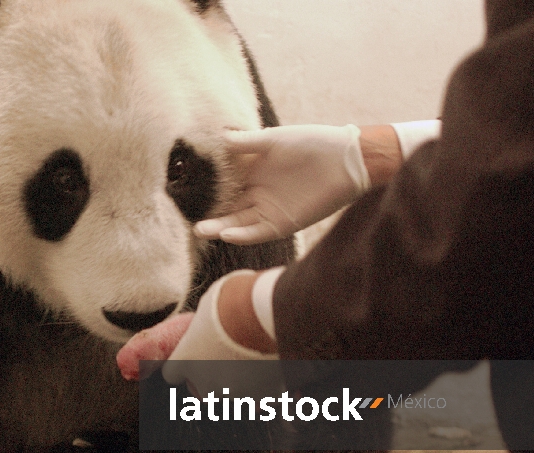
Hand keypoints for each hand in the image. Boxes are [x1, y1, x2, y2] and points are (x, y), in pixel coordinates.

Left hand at [117, 271, 275, 386]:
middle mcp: (206, 383)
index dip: (186, 365)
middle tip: (231, 358)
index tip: (197, 357)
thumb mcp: (210, 303)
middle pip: (203, 390)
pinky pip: (263, 398)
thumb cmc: (236, 301)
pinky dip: (269, 387)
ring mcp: (235, 394)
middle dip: (214, 378)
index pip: (173, 373)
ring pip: (235, 395)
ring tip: (257, 358)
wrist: (268, 314)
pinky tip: (275, 368)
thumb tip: (210, 318)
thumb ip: (204, 322)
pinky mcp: (263, 398)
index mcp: (186, 359)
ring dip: (243, 382)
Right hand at [195, 125, 370, 244]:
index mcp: (255, 171)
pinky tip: (228, 234)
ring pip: (238, 222)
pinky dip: (243, 234)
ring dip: (220, 227)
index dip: (206, 189)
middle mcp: (259, 193)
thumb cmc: (314, 142)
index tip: (183, 191)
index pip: (224, 183)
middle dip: (209, 215)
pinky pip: (258, 232)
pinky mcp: (283, 223)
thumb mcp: (275, 140)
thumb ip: (246, 142)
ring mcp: (270, 209)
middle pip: (228, 207)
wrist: (349, 160)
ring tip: (200, 230)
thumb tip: (218, 137)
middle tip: (187, 220)